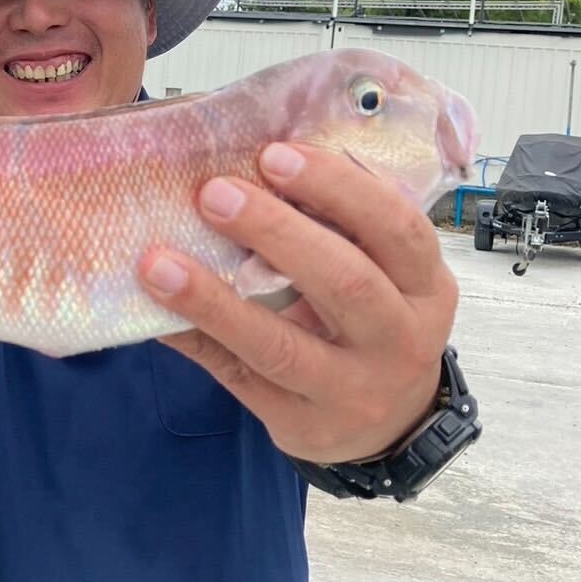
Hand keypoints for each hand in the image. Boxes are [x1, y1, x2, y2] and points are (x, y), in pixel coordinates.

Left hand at [138, 143, 457, 462]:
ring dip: (214, 301)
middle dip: (276, 232)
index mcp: (425, 288)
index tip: (275, 155)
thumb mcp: (385, 277)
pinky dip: (194, 340)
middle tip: (214, 193)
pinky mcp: (301, 425)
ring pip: (280, 346)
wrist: (387, 426)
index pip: (396, 229)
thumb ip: (340, 231)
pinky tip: (154, 313)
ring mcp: (352, 392)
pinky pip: (236, 379)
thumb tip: (250, 162)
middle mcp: (400, 342)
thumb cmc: (373, 324)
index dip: (339, 188)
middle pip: (345, 284)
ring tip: (159, 263)